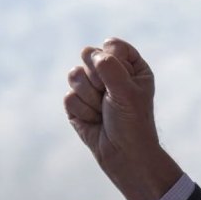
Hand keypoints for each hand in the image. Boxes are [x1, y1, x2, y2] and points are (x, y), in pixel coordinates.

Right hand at [64, 38, 182, 199]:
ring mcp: (91, 87)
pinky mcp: (76, 103)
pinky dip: (81, 111)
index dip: (110, 60)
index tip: (121, 81)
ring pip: (74, 75)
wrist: (123, 154)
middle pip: (88, 55)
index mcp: (130, 65)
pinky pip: (68, 97)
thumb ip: (110, 68)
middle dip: (96, 79)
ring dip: (89, 97)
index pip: (111, 45)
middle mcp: (110, 72)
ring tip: (102, 111)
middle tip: (109, 96)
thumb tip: (91, 53)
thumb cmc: (132, 121)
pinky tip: (94, 120)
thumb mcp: (127, 91)